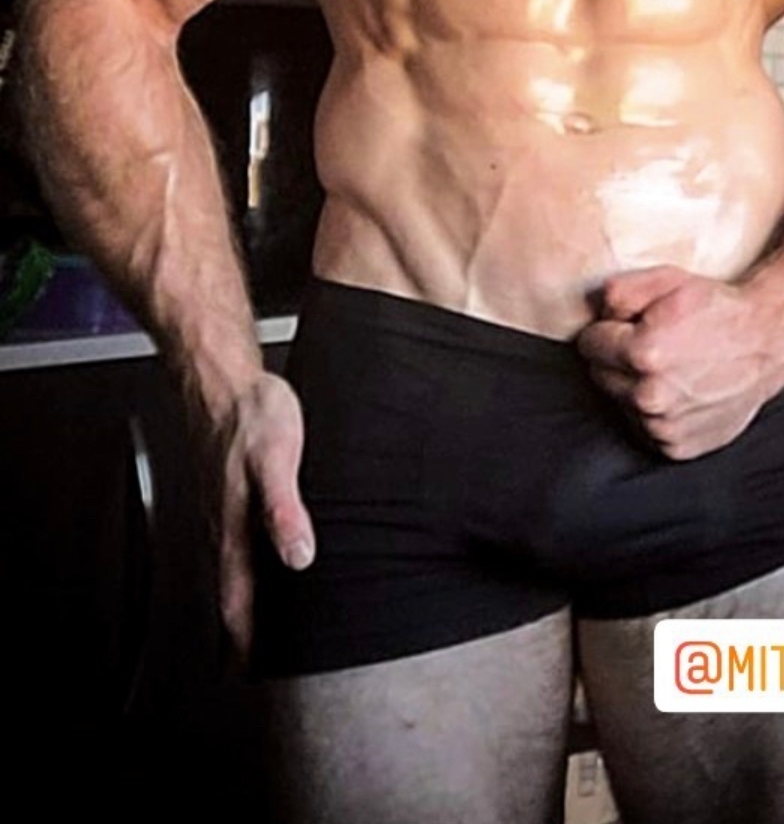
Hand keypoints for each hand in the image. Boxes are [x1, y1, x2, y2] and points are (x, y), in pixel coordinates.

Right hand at [205, 371, 314, 660]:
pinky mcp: (224, 493)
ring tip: (254, 629)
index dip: (242, 642)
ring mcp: (218, 510)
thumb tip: (298, 556)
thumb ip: (284, 507)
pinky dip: (240, 571)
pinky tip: (257, 565)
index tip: (247, 674)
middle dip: (239, 634)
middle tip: (251, 667)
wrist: (221, 375)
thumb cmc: (249, 412)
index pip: (234, 601)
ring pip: (228, 572)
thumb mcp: (277, 457)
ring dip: (239, 604)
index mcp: (231, 527)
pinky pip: (229, 546)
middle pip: (228, 594)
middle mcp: (220, 525)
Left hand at [576, 263, 760, 459]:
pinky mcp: (678, 446)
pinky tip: (680, 390)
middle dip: (618, 359)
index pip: (589, 344)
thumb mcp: (667, 280)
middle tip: (654, 344)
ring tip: (672, 367)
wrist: (767, 343)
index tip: (627, 326)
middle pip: (601, 376)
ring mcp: (665, 426)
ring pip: (622, 403)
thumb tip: (596, 313)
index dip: (606, 330)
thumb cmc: (718, 309)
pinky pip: (646, 427)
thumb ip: (618, 292)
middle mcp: (651, 397)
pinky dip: (657, 411)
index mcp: (642, 354)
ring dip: (636, 386)